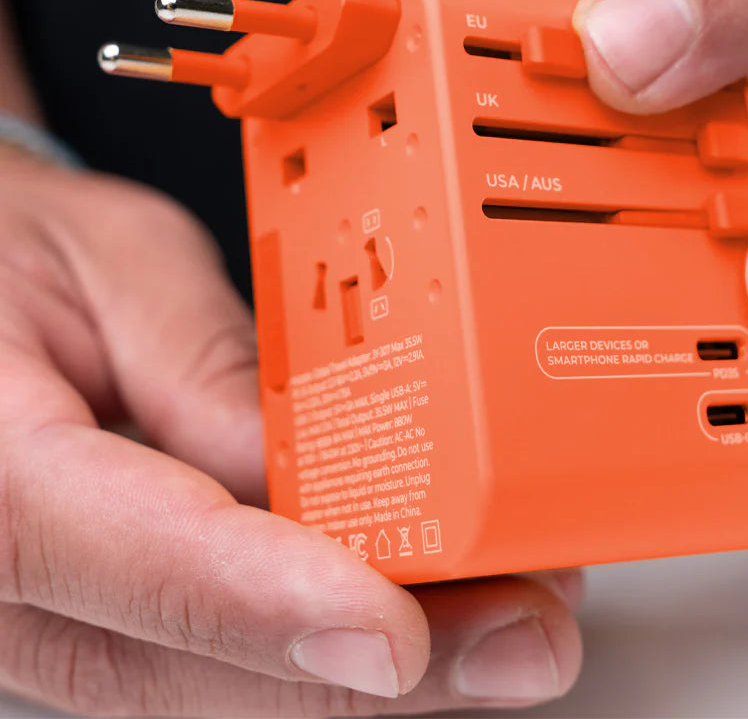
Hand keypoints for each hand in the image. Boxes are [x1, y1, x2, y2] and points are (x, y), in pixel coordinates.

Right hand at [0, 150, 581, 714]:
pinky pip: (207, 656)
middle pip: (186, 664)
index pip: (130, 555)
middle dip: (366, 669)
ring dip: (362, 670)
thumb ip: (211, 364)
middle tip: (518, 636)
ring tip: (500, 619)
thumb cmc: (19, 251)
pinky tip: (419, 608)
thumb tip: (321, 461)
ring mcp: (39, 614)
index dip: (272, 601)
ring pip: (206, 688)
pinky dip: (317, 644)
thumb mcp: (114, 260)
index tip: (394, 628)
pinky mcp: (90, 617)